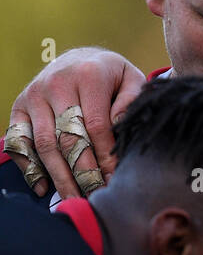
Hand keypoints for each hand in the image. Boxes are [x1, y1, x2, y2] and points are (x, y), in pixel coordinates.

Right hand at [5, 48, 145, 197]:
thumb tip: (120, 125)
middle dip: (82, 171)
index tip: (114, 178)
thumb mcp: (130, 79)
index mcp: (88, 75)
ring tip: (74, 197)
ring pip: (43, 144)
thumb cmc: (111, 75)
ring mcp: (34, 95)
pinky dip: (28, 166)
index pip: (95, 125)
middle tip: (95, 194)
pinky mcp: (19, 106)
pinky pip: (19, 141)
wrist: (79, 57)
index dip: (104, 155)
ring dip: (58, 174)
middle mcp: (56, 84)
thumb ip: (131, 101)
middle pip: (68, 138)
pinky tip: (43, 187)